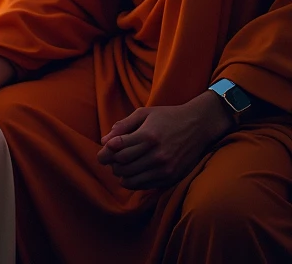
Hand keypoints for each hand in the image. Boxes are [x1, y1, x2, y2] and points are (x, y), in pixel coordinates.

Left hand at [96, 92, 234, 189]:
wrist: (198, 126)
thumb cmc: (168, 116)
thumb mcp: (144, 113)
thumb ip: (123, 126)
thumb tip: (104, 141)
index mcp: (148, 135)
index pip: (118, 149)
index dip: (105, 153)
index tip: (101, 154)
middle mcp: (156, 154)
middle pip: (123, 165)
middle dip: (112, 164)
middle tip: (109, 160)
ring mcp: (164, 168)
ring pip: (132, 179)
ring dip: (121, 175)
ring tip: (120, 168)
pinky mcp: (170, 178)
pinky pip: (145, 185)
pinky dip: (134, 182)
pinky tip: (132, 174)